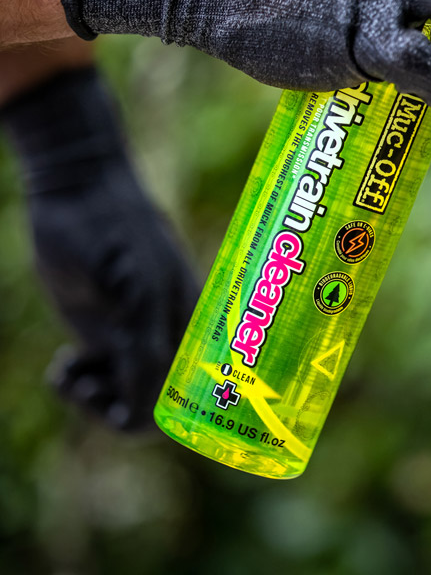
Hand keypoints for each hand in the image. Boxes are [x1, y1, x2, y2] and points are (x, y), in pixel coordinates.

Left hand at [1, 67, 197, 429]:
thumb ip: (146, 351)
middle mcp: (172, 338)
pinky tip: (64, 364)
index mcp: (193, 331)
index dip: (158, 418)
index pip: (191, 404)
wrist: (78, 185)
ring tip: (70, 371)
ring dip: (95, 398)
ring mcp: (140, 334)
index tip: (118, 406)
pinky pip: (102, 379)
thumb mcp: (135, 293)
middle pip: (158, 408)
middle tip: (88, 385)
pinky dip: (79, 383)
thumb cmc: (114, 232)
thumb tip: (152, 412)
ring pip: (126, 396)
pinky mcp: (110, 329)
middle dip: (120, 409)